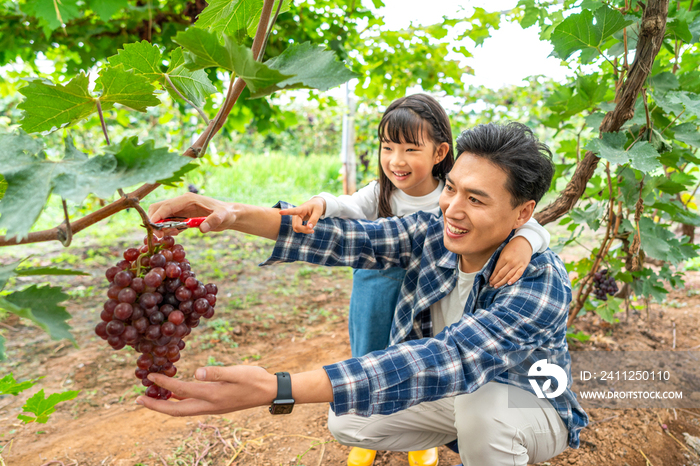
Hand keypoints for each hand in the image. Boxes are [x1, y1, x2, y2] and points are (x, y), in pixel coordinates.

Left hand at [135, 365, 276, 416]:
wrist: (269, 392)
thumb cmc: (254, 379)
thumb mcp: (236, 372)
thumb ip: (216, 372)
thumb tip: (196, 372)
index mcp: (212, 395)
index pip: (181, 390)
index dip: (163, 384)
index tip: (149, 376)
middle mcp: (209, 405)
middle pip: (175, 410)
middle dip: (155, 406)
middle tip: (137, 399)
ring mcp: (212, 407)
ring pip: (182, 410)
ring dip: (164, 405)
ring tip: (151, 398)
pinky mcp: (216, 405)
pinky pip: (191, 406)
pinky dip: (178, 401)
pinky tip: (175, 394)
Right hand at [148, 193, 235, 235]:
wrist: (229, 215)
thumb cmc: (226, 213)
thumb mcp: (222, 217)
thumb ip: (213, 221)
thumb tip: (203, 228)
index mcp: (187, 199)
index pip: (166, 206)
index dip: (157, 216)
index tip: (153, 228)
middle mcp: (181, 203)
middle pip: (158, 209)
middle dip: (155, 222)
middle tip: (160, 236)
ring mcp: (181, 210)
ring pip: (162, 216)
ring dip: (161, 227)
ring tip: (174, 234)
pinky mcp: (182, 217)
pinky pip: (169, 223)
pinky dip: (168, 229)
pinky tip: (177, 234)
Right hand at [278, 197, 325, 233]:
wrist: (315, 204)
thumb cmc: (317, 206)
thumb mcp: (318, 212)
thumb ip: (314, 220)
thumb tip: (309, 228)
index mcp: (302, 209)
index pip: (294, 210)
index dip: (287, 212)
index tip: (280, 212)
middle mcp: (296, 213)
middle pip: (297, 226)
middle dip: (305, 230)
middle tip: (313, 231)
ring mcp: (295, 218)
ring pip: (296, 228)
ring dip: (304, 231)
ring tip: (311, 228)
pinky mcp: (295, 221)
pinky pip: (297, 229)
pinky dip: (303, 230)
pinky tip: (308, 227)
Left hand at [490, 236, 532, 287]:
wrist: (524, 242)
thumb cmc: (512, 246)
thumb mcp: (503, 252)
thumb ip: (500, 261)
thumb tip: (495, 271)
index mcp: (504, 258)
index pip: (496, 270)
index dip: (492, 276)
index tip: (489, 281)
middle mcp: (510, 262)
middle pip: (501, 274)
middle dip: (496, 281)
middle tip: (492, 285)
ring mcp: (517, 265)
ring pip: (508, 276)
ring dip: (502, 282)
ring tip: (497, 286)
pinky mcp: (524, 266)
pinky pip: (518, 274)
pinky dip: (513, 279)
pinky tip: (508, 283)